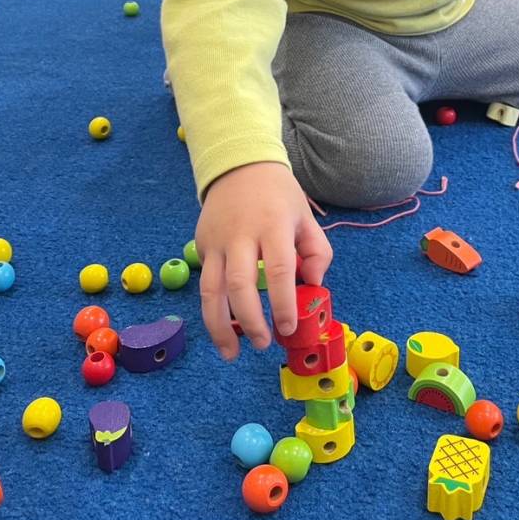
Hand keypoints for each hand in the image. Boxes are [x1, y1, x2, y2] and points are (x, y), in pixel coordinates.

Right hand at [196, 162, 332, 360]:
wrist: (238, 166)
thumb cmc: (278, 196)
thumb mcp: (305, 217)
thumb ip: (318, 252)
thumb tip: (313, 285)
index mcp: (273, 226)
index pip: (279, 270)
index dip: (284, 303)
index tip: (288, 328)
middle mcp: (241, 235)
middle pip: (240, 285)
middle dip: (251, 321)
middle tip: (263, 343)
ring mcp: (216, 241)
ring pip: (211, 290)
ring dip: (219, 326)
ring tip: (232, 353)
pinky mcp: (201, 246)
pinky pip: (205, 283)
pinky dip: (212, 309)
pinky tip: (223, 328)